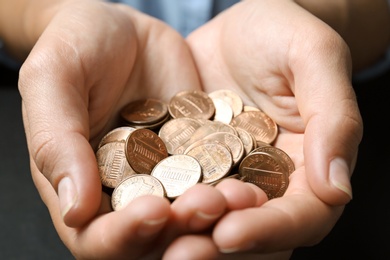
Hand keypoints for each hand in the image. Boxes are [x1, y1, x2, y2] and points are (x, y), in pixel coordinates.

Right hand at [19, 2, 233, 258]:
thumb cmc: (76, 47)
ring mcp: (168, 175)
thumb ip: (56, 141)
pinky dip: (238, 184)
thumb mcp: (53, 80)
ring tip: (240, 195)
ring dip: (217, 214)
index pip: (97, 236)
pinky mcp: (199, 155)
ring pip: (193, 214)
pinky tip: (256, 181)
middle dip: (181, 228)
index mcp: (82, 186)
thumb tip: (73, 209)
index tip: (152, 211)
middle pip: (153, 235)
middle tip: (207, 203)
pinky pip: (221, 177)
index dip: (122, 235)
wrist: (122, 29)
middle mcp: (127, 190)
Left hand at [169, 0, 362, 256]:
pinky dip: (154, 204)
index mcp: (308, 172)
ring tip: (150, 230)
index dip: (267, 230)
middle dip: (214, 245)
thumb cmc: (285, 35)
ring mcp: (224, 178)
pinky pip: (172, 192)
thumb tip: (337, 189)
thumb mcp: (315, 60)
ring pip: (206, 221)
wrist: (240, 29)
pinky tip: (131, 207)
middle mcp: (266, 186)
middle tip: (180, 251)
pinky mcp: (189, 166)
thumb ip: (334, 120)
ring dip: (178, 234)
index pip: (298, 217)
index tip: (230, 231)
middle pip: (248, 234)